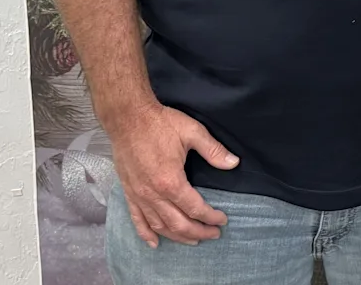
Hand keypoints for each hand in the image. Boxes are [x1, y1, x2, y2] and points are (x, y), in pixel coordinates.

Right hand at [104, 103, 239, 247]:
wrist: (127, 117)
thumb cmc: (159, 123)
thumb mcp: (192, 132)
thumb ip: (213, 150)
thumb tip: (234, 163)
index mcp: (171, 181)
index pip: (195, 208)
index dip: (211, 217)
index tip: (222, 220)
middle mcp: (153, 194)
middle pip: (178, 223)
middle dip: (198, 231)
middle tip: (213, 234)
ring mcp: (138, 195)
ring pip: (159, 225)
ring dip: (177, 236)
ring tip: (193, 240)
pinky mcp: (128, 192)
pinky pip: (136, 219)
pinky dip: (145, 233)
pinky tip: (154, 243)